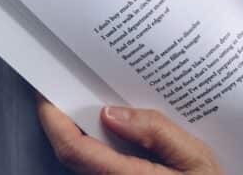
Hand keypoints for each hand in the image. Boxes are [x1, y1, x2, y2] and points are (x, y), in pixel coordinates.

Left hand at [38, 99, 221, 173]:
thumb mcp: (197, 159)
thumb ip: (157, 133)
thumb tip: (111, 112)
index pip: (72, 148)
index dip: (51, 117)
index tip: (45, 88)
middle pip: (70, 150)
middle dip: (61, 116)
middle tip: (63, 81)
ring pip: (81, 157)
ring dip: (77, 127)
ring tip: (85, 95)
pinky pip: (96, 161)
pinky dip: (94, 139)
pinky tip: (108, 122)